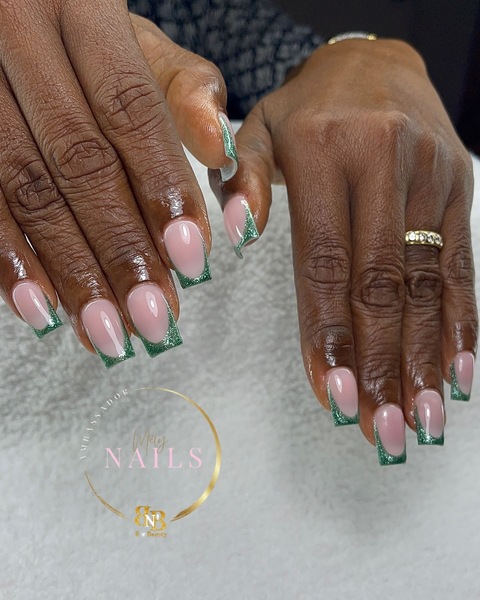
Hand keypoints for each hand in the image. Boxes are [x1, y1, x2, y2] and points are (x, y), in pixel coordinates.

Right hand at [0, 3, 233, 365]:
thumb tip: (222, 152)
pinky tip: (40, 307)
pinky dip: (9, 260)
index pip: (131, 113)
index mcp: (83, 11)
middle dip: (120, 250)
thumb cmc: (91, 35)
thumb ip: (187, 92)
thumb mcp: (143, 44)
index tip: (191, 259)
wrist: (17, 13)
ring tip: (104, 330)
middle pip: (79, 164)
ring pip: (26, 191)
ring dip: (68, 271)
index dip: (162, 190)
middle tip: (153, 317)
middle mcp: (20, 41)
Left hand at [210, 38, 476, 462]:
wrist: (376, 59)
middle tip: (381, 427)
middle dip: (381, 363)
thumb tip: (234, 233)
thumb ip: (243, 179)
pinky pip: (461, 262)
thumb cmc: (308, 107)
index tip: (332, 393)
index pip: (323, 262)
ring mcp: (430, 177)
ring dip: (424, 357)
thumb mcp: (258, 128)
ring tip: (420, 416)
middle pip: (381, 285)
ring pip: (427, 283)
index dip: (328, 333)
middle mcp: (384, 165)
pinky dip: (461, 321)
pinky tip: (459, 369)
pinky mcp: (458, 186)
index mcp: (325, 153)